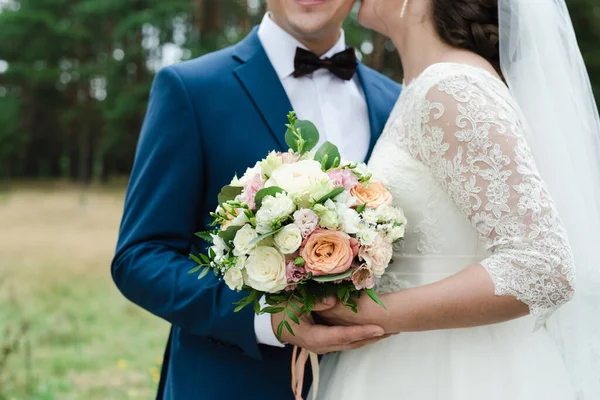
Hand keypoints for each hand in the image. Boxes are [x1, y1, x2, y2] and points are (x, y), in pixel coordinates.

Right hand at [272, 296, 387, 353]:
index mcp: (313, 337)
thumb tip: (333, 301)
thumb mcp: (295, 303)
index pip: (343, 336)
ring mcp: (325, 346)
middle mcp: (322, 346)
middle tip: (394, 329)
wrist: (274, 324)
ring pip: (352, 344)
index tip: (379, 327)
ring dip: (371, 337)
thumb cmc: (283, 311)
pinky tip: (375, 331)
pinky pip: (348, 341)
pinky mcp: (328, 342)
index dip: (361, 331)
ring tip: (391, 330)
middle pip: (352, 343)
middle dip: (373, 336)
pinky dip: (363, 336)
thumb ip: (314, 302)